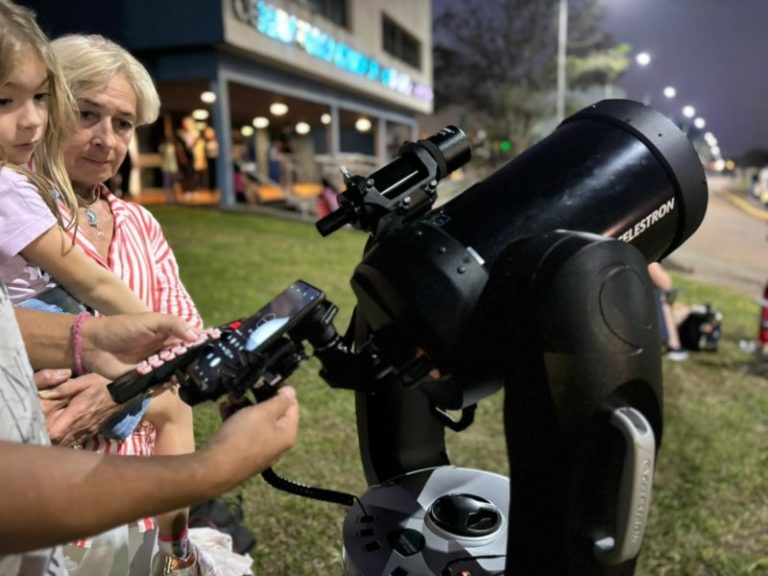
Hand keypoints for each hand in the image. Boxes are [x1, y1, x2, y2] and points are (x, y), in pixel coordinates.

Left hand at [37, 372, 121, 444]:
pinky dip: (67, 440)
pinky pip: (76, 441)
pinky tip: (64, 433)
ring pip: (66, 444)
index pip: (55, 432)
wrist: (125, 392)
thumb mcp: (84, 381)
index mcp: (76, 413)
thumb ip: (63, 388)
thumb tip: (44, 394)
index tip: (35, 428)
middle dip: (47, 440)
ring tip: (48, 434)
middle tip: (38, 432)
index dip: (43, 434)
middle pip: (58, 443)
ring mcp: (87, 431)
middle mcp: (81, 426)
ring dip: (56, 442)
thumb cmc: (103, 384)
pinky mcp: (92, 432)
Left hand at [81, 313, 198, 378]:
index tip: (218, 348)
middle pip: (187, 357)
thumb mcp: (151, 320)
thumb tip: (196, 337)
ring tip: (192, 376)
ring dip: (183, 374)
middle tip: (207, 366)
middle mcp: (166, 350)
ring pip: (177, 372)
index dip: (204, 342)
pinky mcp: (146, 379)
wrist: (95, 345)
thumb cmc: (123, 327)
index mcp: (169, 334)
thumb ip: (174, 324)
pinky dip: (167, 385)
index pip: (191, 339)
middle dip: (196, 362)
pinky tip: (173, 384)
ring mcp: (157, 365)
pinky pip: (161, 384)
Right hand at [202, 386, 299, 492]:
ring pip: (256, 421)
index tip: (266, 380)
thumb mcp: (263, 412)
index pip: (293, 405)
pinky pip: (245, 431)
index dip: (281, 390)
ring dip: (244, 406)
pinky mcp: (245, 453)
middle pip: (273, 413)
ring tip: (232, 397)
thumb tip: (292, 391)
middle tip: (246, 387)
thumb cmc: (242, 437)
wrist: (215, 468)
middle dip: (258, 398)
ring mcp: (261, 449)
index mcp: (288, 433)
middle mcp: (277, 443)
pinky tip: (224, 408)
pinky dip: (236, 419)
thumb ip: (279, 400)